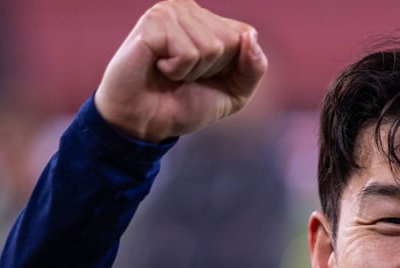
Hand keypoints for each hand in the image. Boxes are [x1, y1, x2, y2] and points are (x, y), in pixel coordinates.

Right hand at [93, 0, 266, 142]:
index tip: (205, 76)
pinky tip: (158, 67)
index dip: (232, 68)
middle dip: (212, 69)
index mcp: (208, 19)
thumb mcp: (234, 94)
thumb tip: (250, 37)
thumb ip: (254, 68)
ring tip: (170, 72)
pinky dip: (176, 70)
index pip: (246, 35)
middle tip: (184, 76)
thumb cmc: (185, 105)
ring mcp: (170, 11)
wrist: (144, 123)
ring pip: (211, 46)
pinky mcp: (153, 21)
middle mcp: (189, 8)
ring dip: (192, 71)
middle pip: (231, 40)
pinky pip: (188, 52)